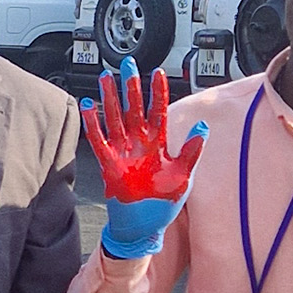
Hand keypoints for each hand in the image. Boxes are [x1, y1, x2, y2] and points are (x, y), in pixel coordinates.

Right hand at [79, 57, 208, 258]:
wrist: (143, 226)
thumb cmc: (163, 202)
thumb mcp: (184, 176)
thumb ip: (192, 150)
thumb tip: (204, 126)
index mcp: (159, 144)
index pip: (159, 112)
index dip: (158, 93)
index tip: (158, 74)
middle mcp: (140, 144)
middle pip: (134, 109)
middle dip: (130, 86)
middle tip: (127, 65)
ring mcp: (123, 152)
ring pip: (115, 119)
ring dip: (110, 99)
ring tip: (106, 78)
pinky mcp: (109, 164)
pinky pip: (99, 140)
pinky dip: (93, 123)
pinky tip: (89, 106)